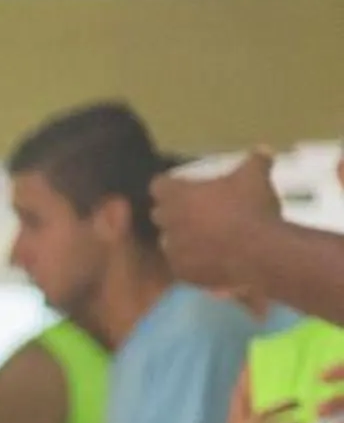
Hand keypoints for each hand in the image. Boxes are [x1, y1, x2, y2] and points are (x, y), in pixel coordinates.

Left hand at [154, 152, 280, 293]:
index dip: (170, 185)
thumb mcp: (256, 176)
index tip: (182, 185)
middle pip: (160, 213)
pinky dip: (192, 260)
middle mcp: (168, 222)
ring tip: (204, 236)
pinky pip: (182, 264)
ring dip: (182, 237)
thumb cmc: (251, 207)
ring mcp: (173, 250)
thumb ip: (256, 160)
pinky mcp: (183, 272)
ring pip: (169, 241)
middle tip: (196, 210)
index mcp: (177, 196)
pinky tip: (210, 257)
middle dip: (174, 211)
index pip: (159, 185)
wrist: (259, 252)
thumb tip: (263, 150)